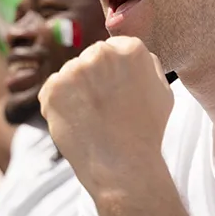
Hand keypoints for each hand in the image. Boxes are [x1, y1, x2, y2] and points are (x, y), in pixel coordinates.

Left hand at [38, 37, 173, 196]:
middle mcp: (101, 53)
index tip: (118, 93)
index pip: (114, 49)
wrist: (123, 167)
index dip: (114, 74)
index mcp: (131, 49)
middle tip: (104, 108)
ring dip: (76, 91)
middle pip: (90, 58)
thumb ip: (145, 64)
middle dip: (94, 78)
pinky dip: (60, 106)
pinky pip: (53, 91)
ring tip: (92, 118)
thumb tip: (124, 52)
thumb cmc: (146, 132)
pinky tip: (78, 122)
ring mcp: (73, 70)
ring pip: (71, 75)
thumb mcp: (162, 90)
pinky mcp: (52, 89)